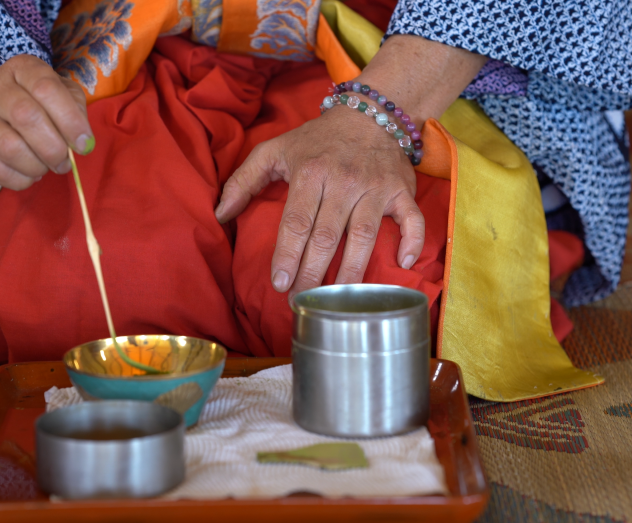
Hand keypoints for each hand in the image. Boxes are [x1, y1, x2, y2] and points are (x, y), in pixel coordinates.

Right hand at [0, 54, 93, 189]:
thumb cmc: (31, 104)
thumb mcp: (58, 94)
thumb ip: (75, 110)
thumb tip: (82, 140)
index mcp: (21, 69)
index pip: (46, 88)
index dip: (70, 119)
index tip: (83, 144)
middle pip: (26, 117)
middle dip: (53, 148)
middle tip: (64, 162)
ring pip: (10, 148)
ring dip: (37, 166)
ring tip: (46, 167)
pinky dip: (22, 179)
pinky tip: (28, 173)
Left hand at [215, 104, 424, 296]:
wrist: (370, 114)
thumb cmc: (317, 140)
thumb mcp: (274, 149)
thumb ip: (243, 181)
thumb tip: (220, 215)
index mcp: (311, 172)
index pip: (297, 221)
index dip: (287, 255)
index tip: (279, 283)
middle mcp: (344, 181)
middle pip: (327, 236)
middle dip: (312, 272)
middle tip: (301, 299)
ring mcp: (375, 188)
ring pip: (364, 237)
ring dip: (351, 272)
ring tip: (337, 299)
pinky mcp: (401, 191)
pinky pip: (412, 220)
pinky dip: (412, 242)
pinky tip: (402, 264)